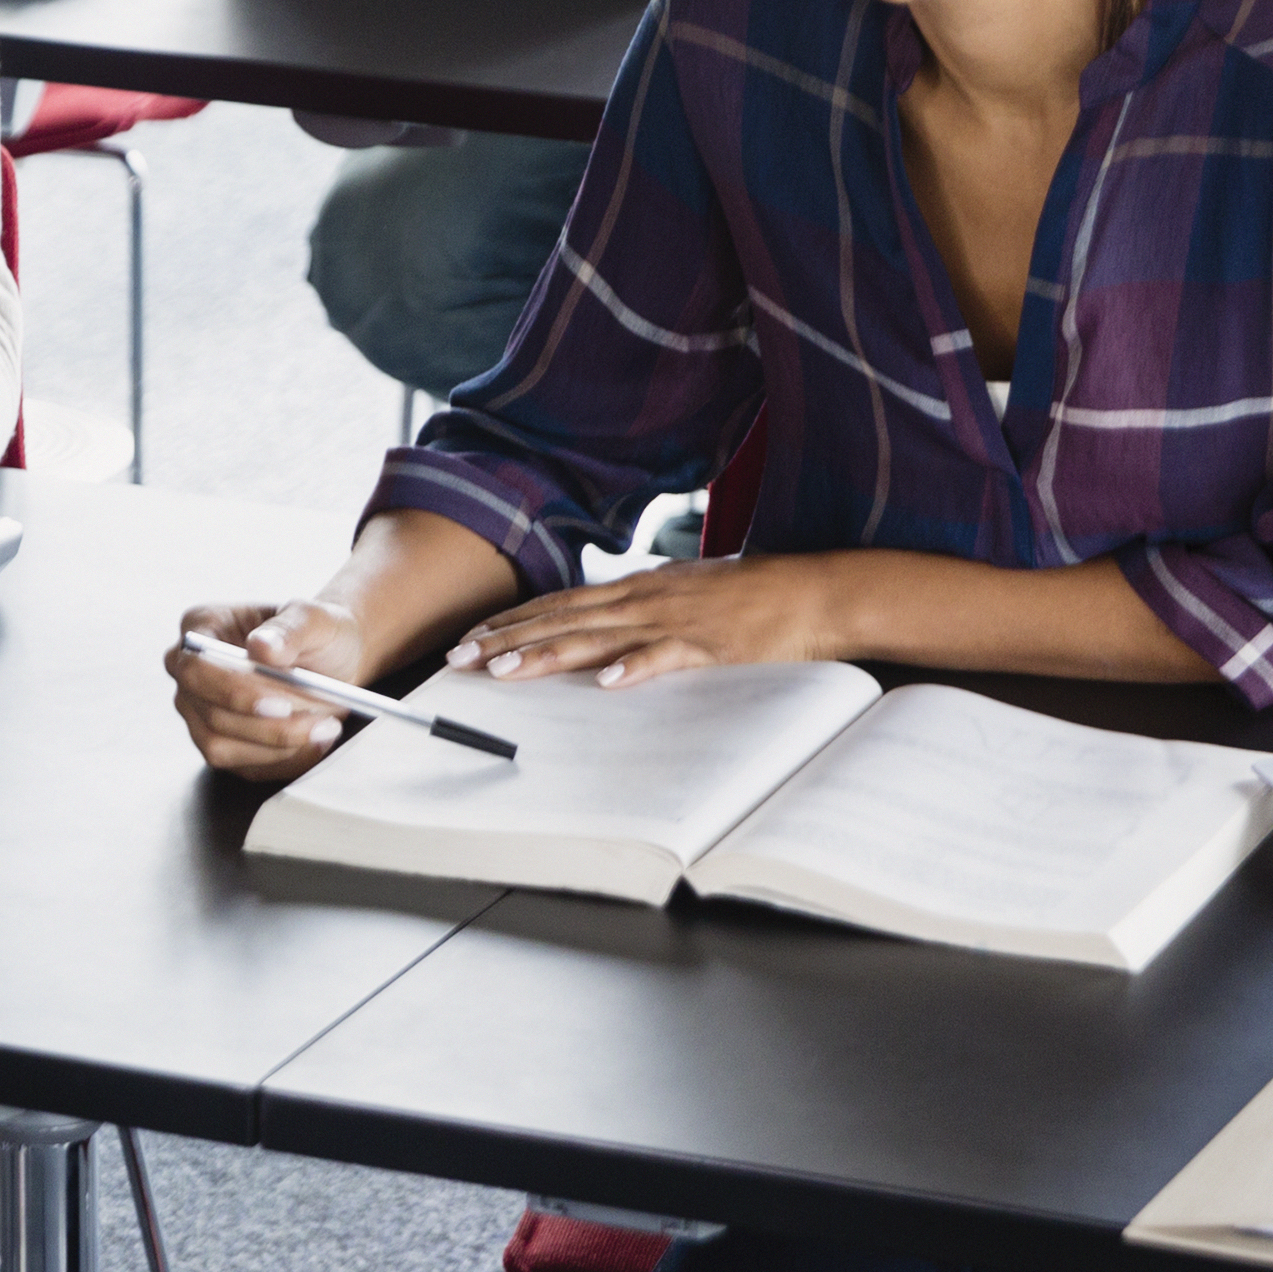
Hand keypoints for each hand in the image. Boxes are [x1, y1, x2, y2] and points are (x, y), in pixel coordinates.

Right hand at [166, 598, 367, 784]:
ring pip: (221, 746)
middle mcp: (190, 673)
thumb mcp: (315, 620)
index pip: (195, 667)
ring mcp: (199, 712)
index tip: (282, 704)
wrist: (334, 660)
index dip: (233, 691)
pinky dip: (283, 759)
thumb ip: (289, 630)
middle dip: (266, 726)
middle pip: (209, 713)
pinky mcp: (220, 744)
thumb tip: (261, 646)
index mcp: (201, 627)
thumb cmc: (317, 632)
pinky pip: (241, 766)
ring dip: (278, 745)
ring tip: (325, 727)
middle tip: (319, 722)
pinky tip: (315, 741)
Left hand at [444, 552, 855, 688]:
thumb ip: (641, 606)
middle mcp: (645, 597)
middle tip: (458, 658)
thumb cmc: (751, 596)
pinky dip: (636, 669)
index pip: (559, 603)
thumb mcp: (683, 593)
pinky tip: (607, 684)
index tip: (470, 637)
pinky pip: (667, 657)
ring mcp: (675, 619)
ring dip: (547, 653)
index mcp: (638, 587)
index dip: (512, 620)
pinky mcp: (711, 644)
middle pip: (562, 619)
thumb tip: (606, 622)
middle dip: (506, 639)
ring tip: (503, 671)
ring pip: (599, 637)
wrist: (814, 591)